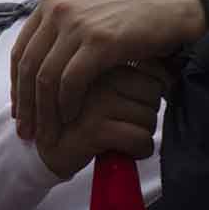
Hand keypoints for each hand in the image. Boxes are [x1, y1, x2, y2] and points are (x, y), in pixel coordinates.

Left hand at [11, 0, 203, 140]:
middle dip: (25, 104)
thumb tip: (37, 68)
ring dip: (44, 111)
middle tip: (26, 132)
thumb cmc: (129, 19)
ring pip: (46, 76)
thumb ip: (61, 35)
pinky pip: (71, 80)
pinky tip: (70, 119)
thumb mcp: (86, 18)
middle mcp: (57, 10)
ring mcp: (77, 24)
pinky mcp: (100, 41)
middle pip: (28, 66)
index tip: (19, 112)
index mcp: (49, 4)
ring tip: (47, 134)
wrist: (170, 9)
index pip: (19, 51)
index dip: (15, 85)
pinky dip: (67, 104)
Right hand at [35, 62, 166, 179]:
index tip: (129, 107)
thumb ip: (123, 74)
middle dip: (145, 115)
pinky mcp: (94, 129)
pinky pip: (140, 138)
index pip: (151, 74)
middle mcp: (94, 75)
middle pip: (153, 96)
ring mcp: (94, 101)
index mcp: (94, 58)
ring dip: (141, 134)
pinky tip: (121, 151)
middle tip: (123, 124)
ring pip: (148, 118)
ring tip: (119, 137)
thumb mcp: (94, 86)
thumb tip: (169, 72)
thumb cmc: (73, 116)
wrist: (38, 149)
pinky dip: (138, 150)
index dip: (146, 96)